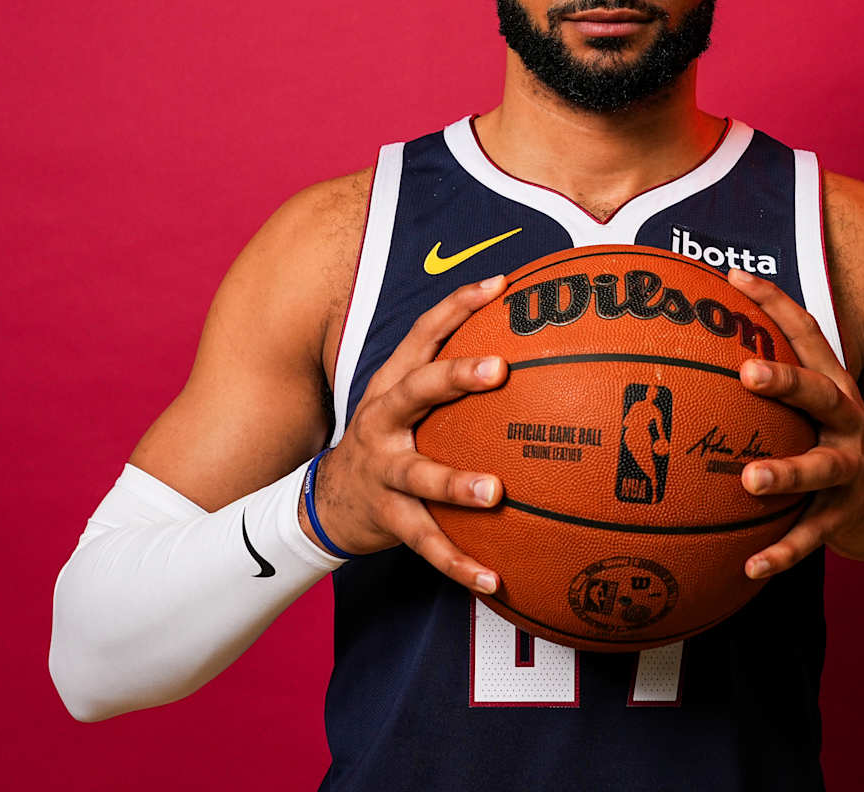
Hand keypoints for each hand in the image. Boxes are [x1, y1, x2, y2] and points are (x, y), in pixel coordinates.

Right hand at [310, 275, 508, 592]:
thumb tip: (535, 350)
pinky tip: (494, 579)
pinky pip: (427, 544)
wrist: (327, 502)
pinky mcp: (388, 518)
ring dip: (455, 483)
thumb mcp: (408, 401)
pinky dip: (459, 563)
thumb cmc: (391, 440)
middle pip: (416, 390)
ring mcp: (383, 471)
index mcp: (394, 385)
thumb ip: (455, 377)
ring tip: (495, 492)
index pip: (424, 333)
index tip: (501, 285)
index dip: (458, 306)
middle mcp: (383, 421)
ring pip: (418, 474)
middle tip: (499, 369)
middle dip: (455, 377)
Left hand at [726, 269, 863, 578]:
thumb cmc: (835, 450)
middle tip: (747, 373)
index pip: (806, 335)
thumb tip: (702, 352)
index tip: (734, 277)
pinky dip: (781, 553)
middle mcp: (847, 423)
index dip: (774, 303)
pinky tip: (749, 567)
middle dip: (785, 382)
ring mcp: (849, 470)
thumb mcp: (816, 411)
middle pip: (820, 393)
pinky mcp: (846, 516)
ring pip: (819, 469)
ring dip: (785, 473)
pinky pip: (810, 536)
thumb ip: (774, 383)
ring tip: (749, 479)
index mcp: (834, 388)